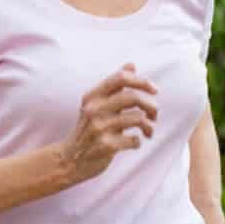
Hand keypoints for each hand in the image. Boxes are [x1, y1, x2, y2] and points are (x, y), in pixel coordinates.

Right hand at [59, 63, 157, 184]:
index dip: (142, 81)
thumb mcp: (96, 104)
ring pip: (138, 118)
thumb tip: (132, 65)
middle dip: (151, 105)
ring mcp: (99, 128)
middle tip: (155, 114)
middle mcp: (94, 109)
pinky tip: (134, 143)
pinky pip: (134, 140)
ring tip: (148, 131)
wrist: (69, 159)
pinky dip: (139, 141)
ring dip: (150, 126)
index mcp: (92, 96)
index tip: (154, 90)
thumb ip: (114, 86)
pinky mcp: (105, 146)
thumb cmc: (88, 129)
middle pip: (132, 97)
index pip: (121, 78)